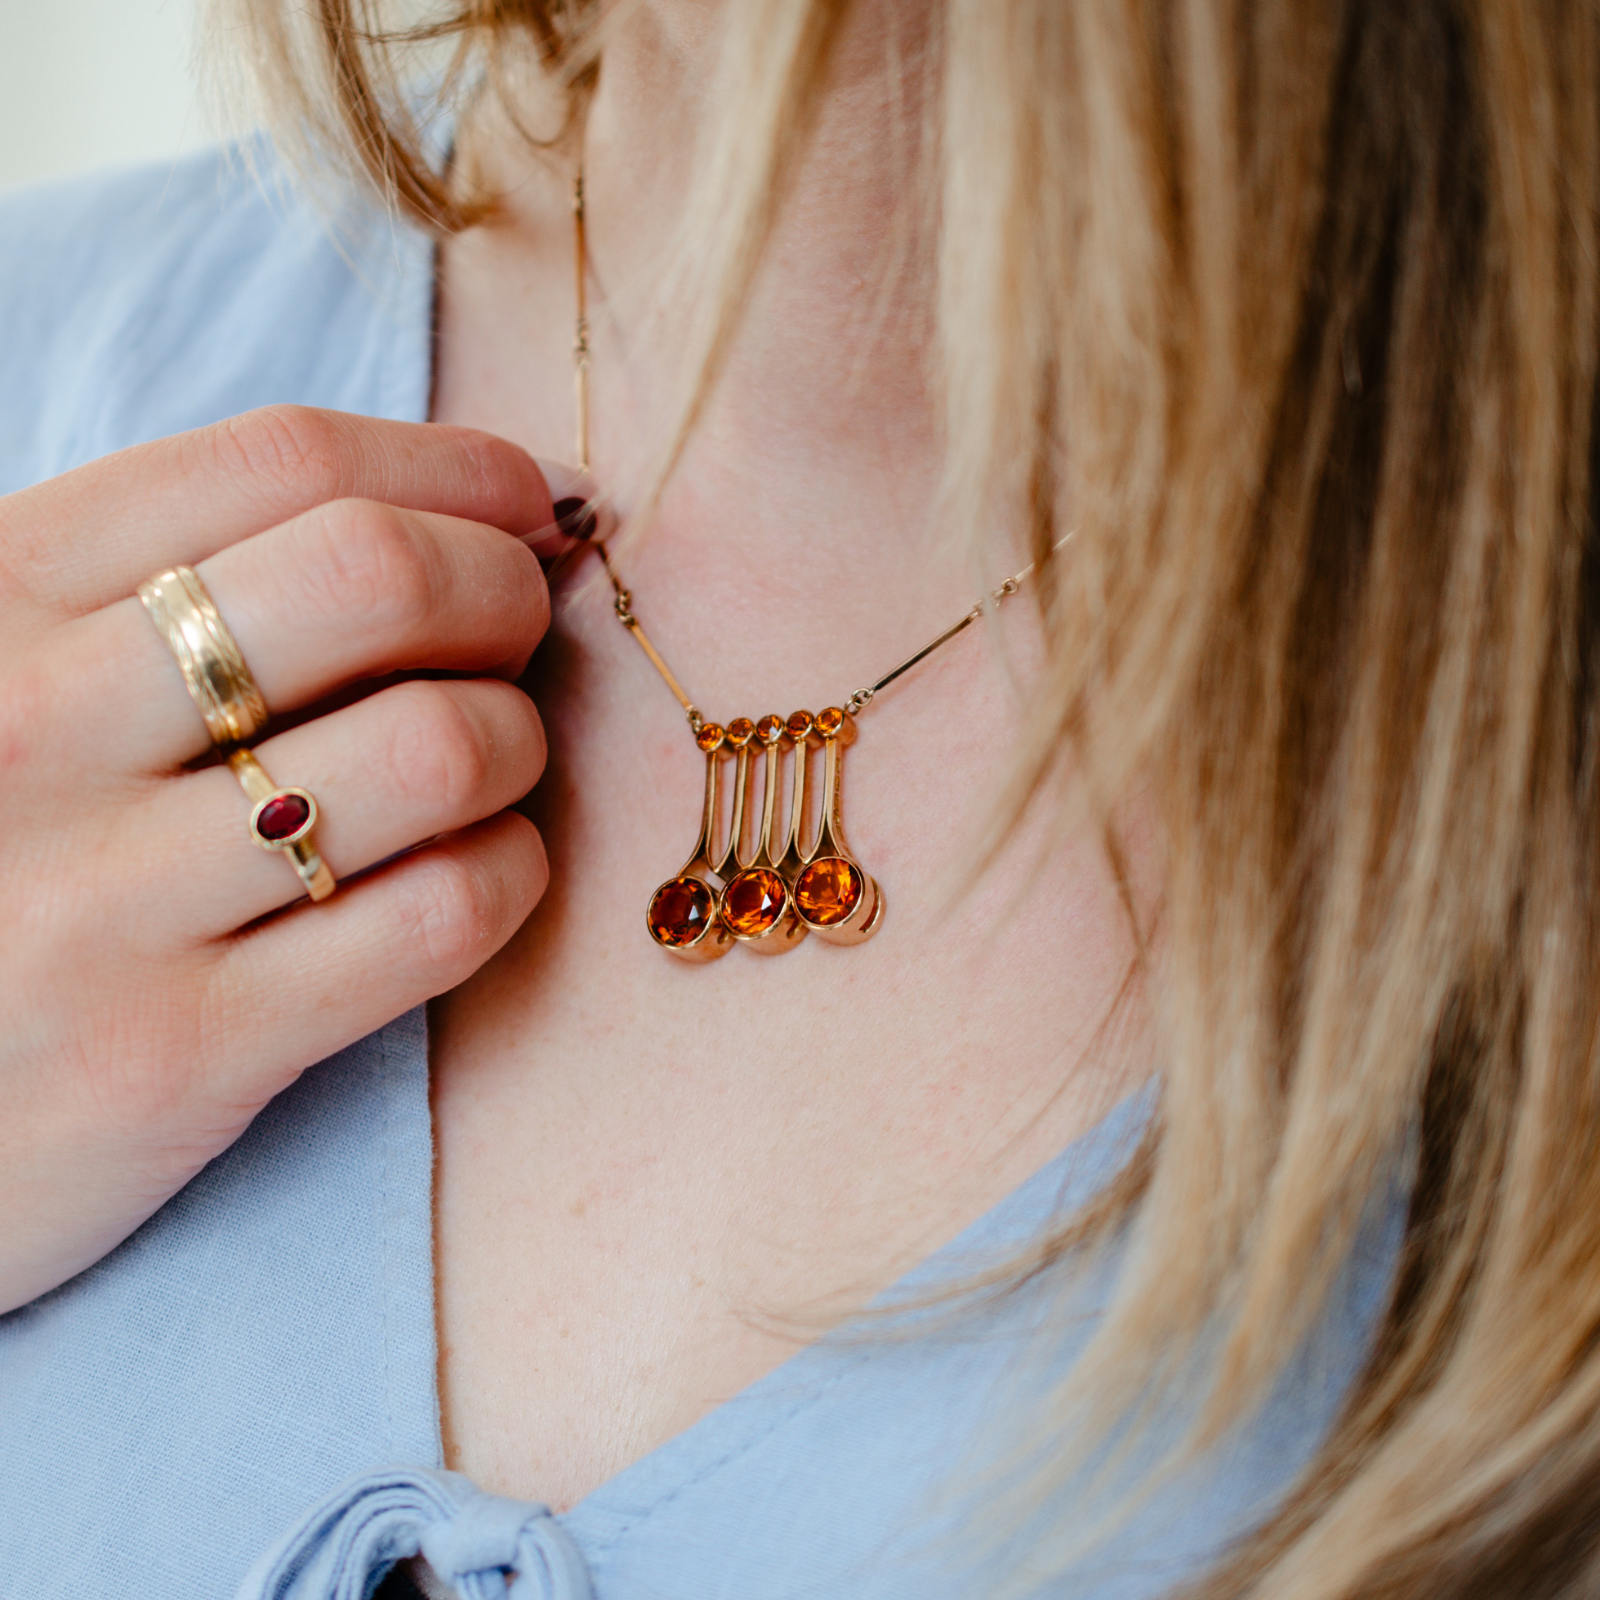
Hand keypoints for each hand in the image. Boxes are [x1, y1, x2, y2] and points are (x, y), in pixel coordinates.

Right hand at [0, 405, 555, 1312]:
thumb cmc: (2, 851)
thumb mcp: (32, 672)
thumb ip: (208, 579)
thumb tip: (507, 501)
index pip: (288, 459)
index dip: (458, 468)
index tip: (530, 506)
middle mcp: (36, 726)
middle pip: (377, 577)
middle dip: (504, 590)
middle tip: (515, 636)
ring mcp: (102, 900)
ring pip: (434, 746)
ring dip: (516, 741)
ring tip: (487, 765)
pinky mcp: (178, 1051)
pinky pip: (438, 915)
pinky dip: (506, 872)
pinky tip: (474, 869)